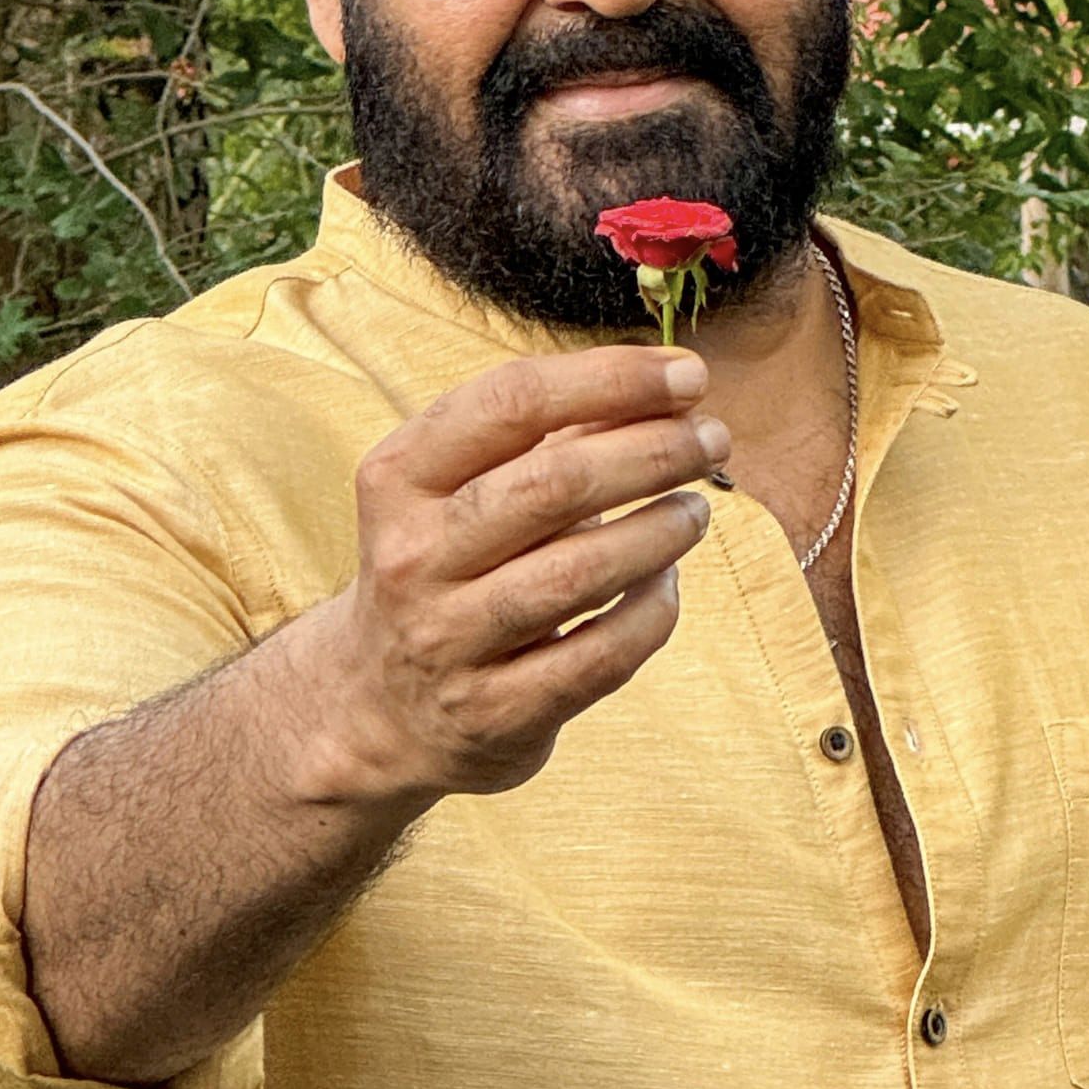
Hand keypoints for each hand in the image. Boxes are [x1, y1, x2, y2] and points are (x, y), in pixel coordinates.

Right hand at [306, 346, 726, 801]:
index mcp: (399, 478)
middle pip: (552, 485)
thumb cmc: (446, 567)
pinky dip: (650, 613)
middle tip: (711, 439)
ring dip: (659, 531)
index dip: (611, 379)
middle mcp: (412, 557)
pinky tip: (668, 583)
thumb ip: (547, 437)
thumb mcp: (458, 490)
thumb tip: (662, 387)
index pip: (511, 402)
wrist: (377, 707)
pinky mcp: (494, 713)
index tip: (687, 374)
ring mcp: (448, 640)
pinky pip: (597, 657)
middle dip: (652, 451)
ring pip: (578, 574)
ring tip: (695, 508)